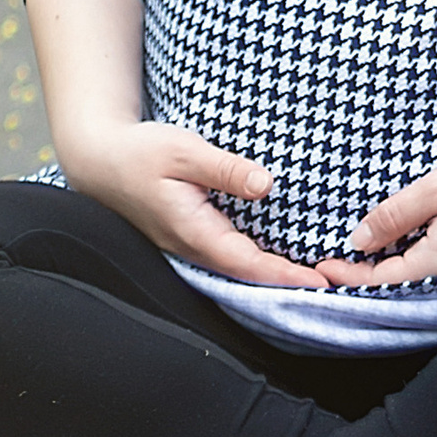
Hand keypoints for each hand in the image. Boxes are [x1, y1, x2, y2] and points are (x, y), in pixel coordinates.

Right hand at [58, 120, 328, 287]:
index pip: (249, 264)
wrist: (99, 161)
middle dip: (290, 283)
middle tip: (337, 284)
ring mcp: (192, 247)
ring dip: (278, 274)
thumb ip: (226, 169)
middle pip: (250, 277)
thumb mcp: (184, 152)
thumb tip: (268, 185)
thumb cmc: (138, 154)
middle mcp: (195, 248)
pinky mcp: (193, 237)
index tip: (322, 281)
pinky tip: (284, 255)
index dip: (286, 276)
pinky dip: (261, 261)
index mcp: (194, 232)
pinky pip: (233, 257)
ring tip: (320, 275)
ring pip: (242, 270)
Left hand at [314, 145, 436, 287]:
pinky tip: (384, 231)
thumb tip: (359, 240)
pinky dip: (395, 244)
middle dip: (358, 271)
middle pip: (391, 276)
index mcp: (436, 257)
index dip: (349, 275)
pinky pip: (419, 248)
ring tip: (345, 248)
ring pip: (405, 263)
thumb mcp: (434, 190)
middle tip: (324, 260)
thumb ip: (395, 215)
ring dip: (375, 258)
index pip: (382, 279)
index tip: (320, 267)